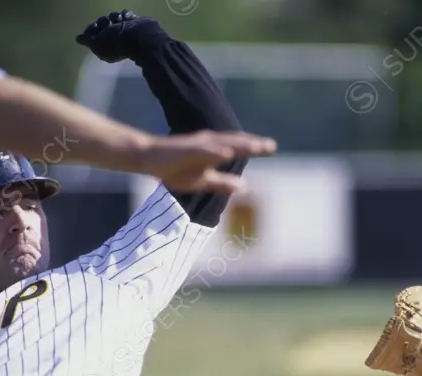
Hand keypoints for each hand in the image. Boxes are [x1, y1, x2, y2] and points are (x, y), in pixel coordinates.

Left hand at [75, 10, 168, 62]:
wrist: (138, 37)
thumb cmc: (115, 42)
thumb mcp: (96, 43)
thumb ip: (87, 40)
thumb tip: (78, 39)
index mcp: (104, 48)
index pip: (93, 34)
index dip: (92, 29)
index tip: (95, 27)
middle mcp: (113, 40)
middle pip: (103, 24)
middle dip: (104, 22)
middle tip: (108, 25)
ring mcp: (124, 32)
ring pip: (113, 17)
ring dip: (115, 17)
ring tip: (121, 21)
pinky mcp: (133, 24)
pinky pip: (125, 14)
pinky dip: (126, 15)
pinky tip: (128, 18)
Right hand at [136, 131, 276, 193]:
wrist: (149, 159)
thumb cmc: (174, 169)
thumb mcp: (202, 180)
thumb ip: (222, 183)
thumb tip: (244, 186)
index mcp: (213, 150)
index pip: (238, 147)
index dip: (255, 147)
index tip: (272, 147)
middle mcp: (208, 144)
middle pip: (235, 142)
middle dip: (253, 144)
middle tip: (272, 146)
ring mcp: (197, 145)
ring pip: (222, 143)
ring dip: (240, 144)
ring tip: (257, 146)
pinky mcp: (185, 149)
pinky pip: (203, 150)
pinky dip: (216, 151)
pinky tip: (228, 152)